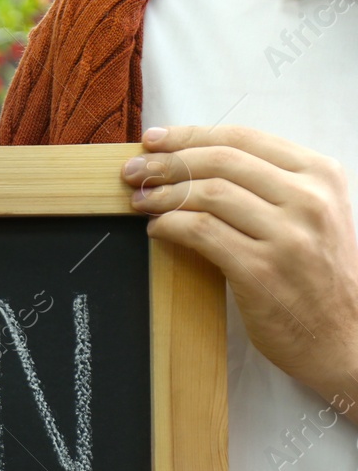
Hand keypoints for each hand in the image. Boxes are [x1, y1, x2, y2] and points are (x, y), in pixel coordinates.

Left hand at [125, 125, 357, 413]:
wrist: (343, 335)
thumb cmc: (318, 274)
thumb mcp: (314, 215)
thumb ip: (271, 185)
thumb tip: (197, 160)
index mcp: (320, 175)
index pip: (242, 139)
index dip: (189, 135)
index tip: (154, 140)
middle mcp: (308, 199)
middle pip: (219, 161)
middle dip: (166, 163)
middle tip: (134, 172)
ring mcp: (286, 235)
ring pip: (207, 194)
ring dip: (162, 195)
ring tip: (141, 201)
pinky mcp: (260, 270)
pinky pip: (200, 232)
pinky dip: (169, 225)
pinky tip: (157, 229)